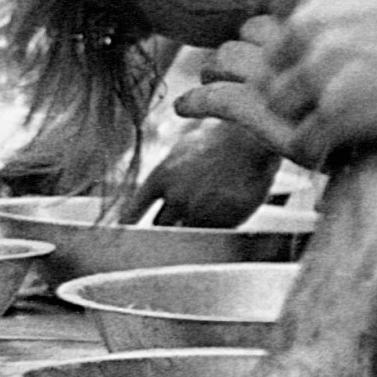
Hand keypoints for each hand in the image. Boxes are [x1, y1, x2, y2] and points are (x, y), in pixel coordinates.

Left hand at [117, 121, 281, 228]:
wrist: (252, 142)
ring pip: (186, 233)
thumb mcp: (182, 150)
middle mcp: (175, 198)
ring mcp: (199, 212)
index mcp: (160, 177)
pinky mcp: (222, 222)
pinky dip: (214, 230)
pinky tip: (223, 215)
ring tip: (203, 218)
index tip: (124, 235)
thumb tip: (160, 192)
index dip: (129, 224)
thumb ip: (167, 175)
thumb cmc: (218, 140)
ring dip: (191, 229)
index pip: (135, 210)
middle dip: (167, 225)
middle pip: (161, 226)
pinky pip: (211, 235)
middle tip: (173, 224)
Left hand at [192, 0, 376, 159]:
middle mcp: (304, 21)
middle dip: (299, 80)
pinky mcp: (336, 112)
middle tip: (331, 98)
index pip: (280, 19)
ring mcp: (316, 68)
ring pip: (282, 105)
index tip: (330, 58)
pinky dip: (319, 151)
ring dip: (306, 117)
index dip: (304, 43)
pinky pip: (303, 142)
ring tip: (335, 129)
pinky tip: (342, 151)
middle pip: (276, 63)